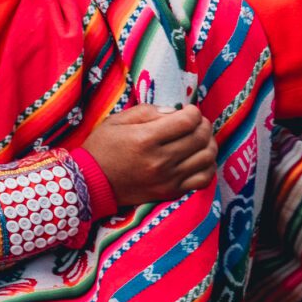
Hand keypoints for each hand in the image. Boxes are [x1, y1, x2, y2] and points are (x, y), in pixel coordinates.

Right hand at [84, 103, 215, 208]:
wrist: (92, 182)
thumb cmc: (102, 147)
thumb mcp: (115, 121)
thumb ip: (145, 112)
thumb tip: (174, 112)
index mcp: (145, 139)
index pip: (186, 122)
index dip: (193, 112)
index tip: (188, 110)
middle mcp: (160, 160)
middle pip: (199, 138)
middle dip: (203, 125)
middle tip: (197, 121)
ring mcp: (168, 178)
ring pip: (206, 158)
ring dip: (209, 143)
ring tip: (201, 138)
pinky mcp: (172, 191)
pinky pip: (203, 179)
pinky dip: (208, 166)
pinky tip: (201, 158)